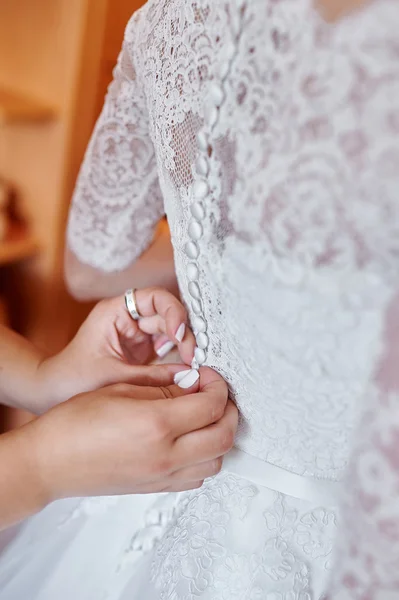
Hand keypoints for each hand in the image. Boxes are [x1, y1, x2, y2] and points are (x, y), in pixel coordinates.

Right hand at [26, 368, 237, 503]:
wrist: (50, 461)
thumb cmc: (75, 423)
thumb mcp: (121, 390)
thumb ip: (163, 388)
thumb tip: (192, 383)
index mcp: (157, 424)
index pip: (211, 405)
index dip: (217, 385)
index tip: (208, 375)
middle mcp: (166, 455)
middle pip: (224, 436)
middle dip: (229, 410)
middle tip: (216, 393)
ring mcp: (162, 476)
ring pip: (216, 462)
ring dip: (220, 436)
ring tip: (206, 417)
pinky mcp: (155, 488)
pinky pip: (197, 478)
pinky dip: (205, 458)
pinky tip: (191, 441)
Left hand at [37, 288, 195, 410]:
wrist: (53, 393)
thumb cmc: (73, 379)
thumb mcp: (114, 377)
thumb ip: (154, 376)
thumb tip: (190, 377)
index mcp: (115, 311)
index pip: (154, 298)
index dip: (172, 311)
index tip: (180, 334)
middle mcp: (129, 318)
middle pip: (167, 315)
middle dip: (183, 334)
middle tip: (193, 357)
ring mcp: (137, 333)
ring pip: (171, 331)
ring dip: (183, 346)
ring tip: (191, 365)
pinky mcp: (143, 350)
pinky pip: (168, 348)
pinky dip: (178, 357)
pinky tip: (184, 369)